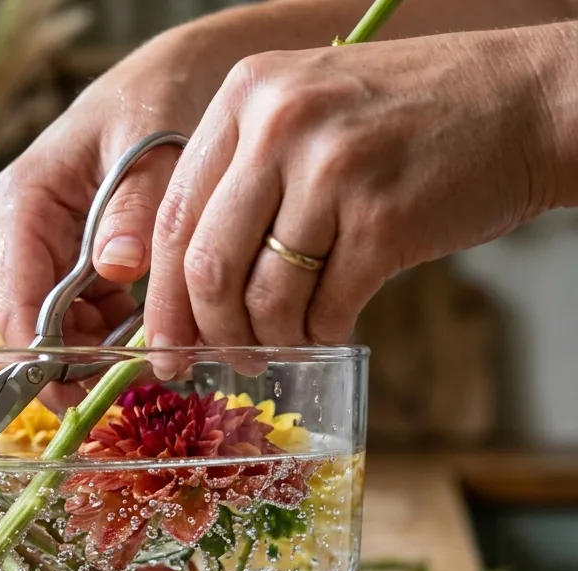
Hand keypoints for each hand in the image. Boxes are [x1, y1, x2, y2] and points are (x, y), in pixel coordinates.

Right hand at [0, 28, 228, 348]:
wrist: (171, 79)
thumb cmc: (155, 103)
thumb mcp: (151, 154)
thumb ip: (133, 212)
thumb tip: (115, 270)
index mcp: (23, 200)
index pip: (15, 298)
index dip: (39, 355)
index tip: (73, 394)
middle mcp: (18, 226)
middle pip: (30, 318)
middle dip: (76, 355)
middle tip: (132, 378)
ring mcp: (38, 242)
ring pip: (55, 320)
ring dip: (97, 343)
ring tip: (151, 347)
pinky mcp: (64, 253)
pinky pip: (78, 308)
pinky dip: (110, 324)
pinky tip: (147, 322)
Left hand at [145, 27, 559, 347]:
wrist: (523, 99)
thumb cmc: (407, 118)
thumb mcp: (306, 111)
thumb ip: (243, 176)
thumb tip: (187, 288)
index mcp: (246, 95)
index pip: (172, 216)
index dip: (160, 295)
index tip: (161, 342)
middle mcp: (280, 125)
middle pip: (206, 264)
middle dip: (205, 332)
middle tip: (215, 361)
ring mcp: (332, 171)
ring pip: (263, 295)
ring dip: (267, 340)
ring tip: (279, 347)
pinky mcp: (383, 218)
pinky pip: (326, 306)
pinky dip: (320, 332)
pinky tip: (328, 327)